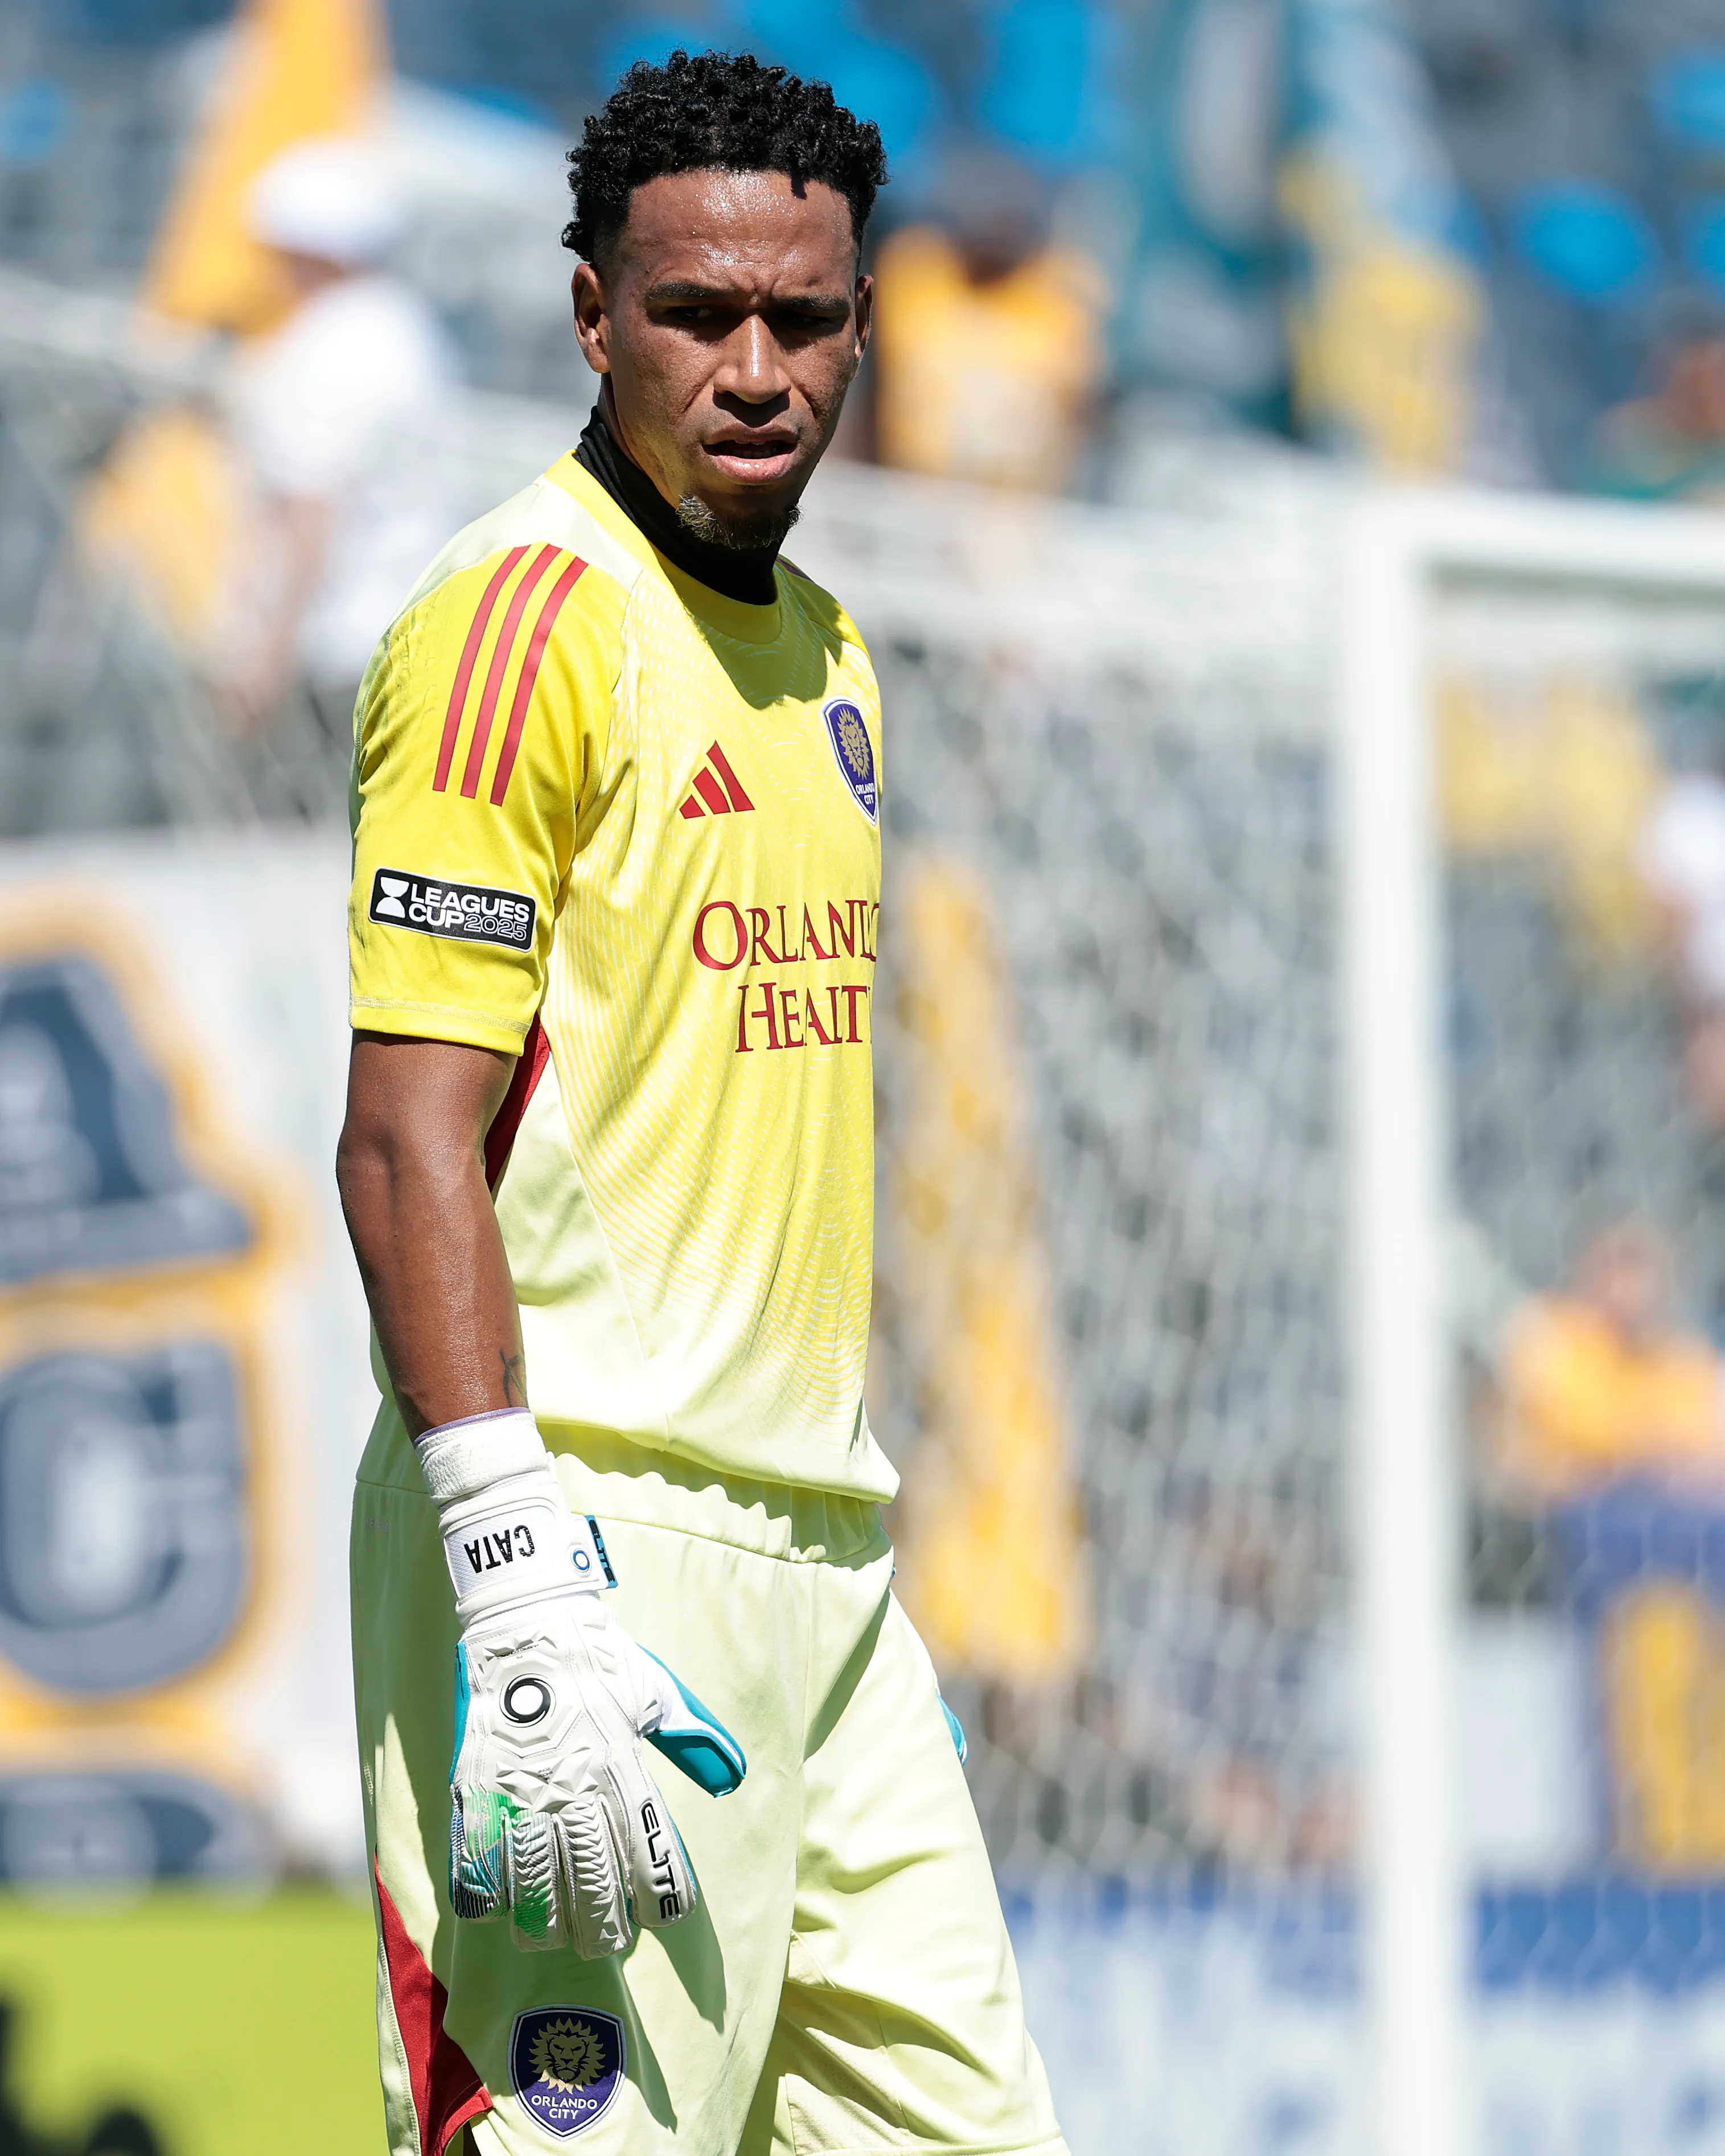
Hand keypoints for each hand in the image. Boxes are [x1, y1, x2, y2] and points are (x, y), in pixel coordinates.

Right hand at [419, 1411, 744, 1955]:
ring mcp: (520, 1792)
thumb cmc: (597, 1658)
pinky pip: (475, 1862)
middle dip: (603, 1928)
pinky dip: (484, 1895)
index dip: (660, 1897)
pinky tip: (495, 1910)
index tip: (664, 1916)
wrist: (526, 1620)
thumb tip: (733, 1778)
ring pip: (533, 1890)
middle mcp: (573, 1788)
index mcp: (620, 1767)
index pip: (648, 1854)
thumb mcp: (656, 1692)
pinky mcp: (476, 1788)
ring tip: (552, 1938)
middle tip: (606, 1941)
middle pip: (591, 1887)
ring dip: (544, 1925)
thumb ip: (694, 1739)